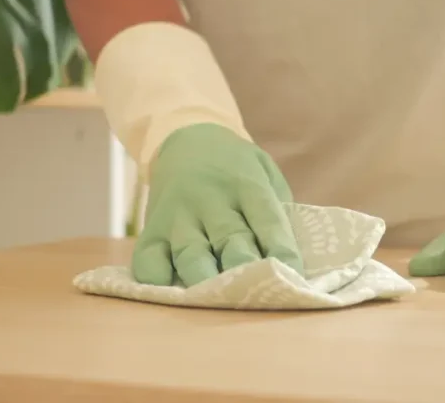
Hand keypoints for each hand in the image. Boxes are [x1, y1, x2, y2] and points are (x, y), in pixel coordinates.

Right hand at [132, 123, 303, 286]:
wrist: (187, 138)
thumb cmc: (237, 169)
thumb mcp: (265, 173)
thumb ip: (278, 211)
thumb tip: (291, 263)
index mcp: (247, 186)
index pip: (269, 221)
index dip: (282, 252)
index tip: (294, 280)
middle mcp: (212, 201)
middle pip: (231, 242)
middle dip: (245, 273)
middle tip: (257, 298)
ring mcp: (179, 217)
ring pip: (192, 256)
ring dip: (205, 283)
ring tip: (217, 305)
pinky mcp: (153, 230)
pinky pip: (149, 261)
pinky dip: (157, 282)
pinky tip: (171, 295)